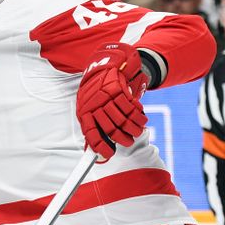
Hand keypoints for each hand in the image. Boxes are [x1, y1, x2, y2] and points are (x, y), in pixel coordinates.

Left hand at [76, 43, 147, 159]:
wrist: (102, 71)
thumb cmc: (94, 96)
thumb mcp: (87, 110)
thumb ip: (92, 128)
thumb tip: (97, 151)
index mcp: (84, 113)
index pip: (92, 134)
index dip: (101, 146)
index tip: (109, 154)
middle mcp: (94, 106)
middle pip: (111, 129)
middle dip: (123, 139)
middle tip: (129, 142)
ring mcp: (107, 98)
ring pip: (124, 120)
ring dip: (134, 129)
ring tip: (138, 132)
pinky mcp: (119, 90)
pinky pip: (132, 108)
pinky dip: (139, 115)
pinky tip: (140, 118)